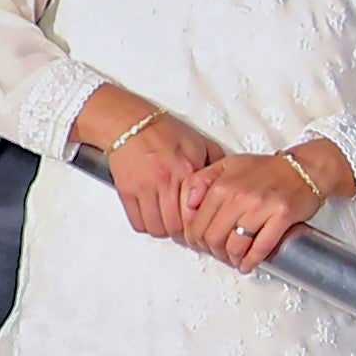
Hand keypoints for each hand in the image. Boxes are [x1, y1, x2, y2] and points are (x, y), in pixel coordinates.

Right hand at [76, 86, 220, 241]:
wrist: (131, 123)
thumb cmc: (166, 132)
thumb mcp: (201, 143)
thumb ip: (216, 164)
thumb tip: (229, 184)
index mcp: (188, 171)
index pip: (197, 213)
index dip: (201, 225)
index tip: (201, 226)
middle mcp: (166, 181)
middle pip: (177, 226)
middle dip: (183, 233)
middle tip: (186, 230)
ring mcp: (144, 188)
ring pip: (157, 228)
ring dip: (165, 229)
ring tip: (170, 222)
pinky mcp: (126, 191)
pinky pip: (138, 222)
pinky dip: (146, 225)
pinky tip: (153, 217)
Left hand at [181, 143, 346, 272]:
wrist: (304, 168)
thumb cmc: (267, 170)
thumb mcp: (228, 165)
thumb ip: (202, 181)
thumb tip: (188, 204)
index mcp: (222, 184)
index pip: (198, 222)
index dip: (196, 239)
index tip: (201, 245)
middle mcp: (239, 196)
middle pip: (213, 237)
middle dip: (213, 251)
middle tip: (218, 254)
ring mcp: (261, 207)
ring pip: (235, 245)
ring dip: (232, 258)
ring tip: (234, 259)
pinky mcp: (282, 217)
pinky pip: (262, 246)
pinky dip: (252, 261)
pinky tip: (248, 265)